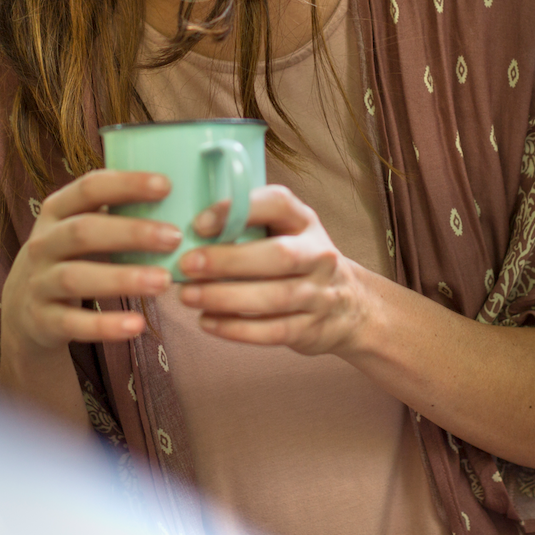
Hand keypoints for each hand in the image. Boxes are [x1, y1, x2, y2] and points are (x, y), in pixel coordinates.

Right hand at [0, 170, 181, 355]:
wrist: (23, 308)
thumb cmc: (69, 257)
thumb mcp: (79, 227)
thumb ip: (115, 211)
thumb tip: (178, 196)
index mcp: (56, 211)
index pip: (89, 188)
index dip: (126, 185)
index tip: (166, 185)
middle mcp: (43, 243)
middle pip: (84, 231)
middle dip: (131, 232)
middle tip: (175, 237)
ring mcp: (39, 282)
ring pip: (77, 278)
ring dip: (122, 279)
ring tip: (164, 282)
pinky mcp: (42, 320)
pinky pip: (73, 323)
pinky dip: (105, 325)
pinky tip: (136, 326)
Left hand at [176, 184, 376, 356]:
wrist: (348, 306)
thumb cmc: (298, 261)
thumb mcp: (285, 232)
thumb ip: (247, 226)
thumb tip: (188, 231)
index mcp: (305, 222)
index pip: (278, 204)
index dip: (239, 210)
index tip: (200, 222)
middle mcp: (319, 255)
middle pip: (278, 256)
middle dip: (228, 260)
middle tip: (186, 264)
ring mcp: (319, 294)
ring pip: (274, 298)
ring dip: (225, 297)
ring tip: (188, 296)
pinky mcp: (312, 328)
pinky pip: (273, 331)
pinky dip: (236, 329)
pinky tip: (207, 323)